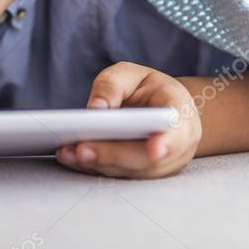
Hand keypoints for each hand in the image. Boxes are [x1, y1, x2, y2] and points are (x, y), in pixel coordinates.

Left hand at [56, 61, 200, 178]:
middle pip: (147, 158)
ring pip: (131, 171)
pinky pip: (119, 174)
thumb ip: (113, 85)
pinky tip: (70, 157)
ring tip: (69, 153)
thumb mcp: (130, 74)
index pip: (179, 130)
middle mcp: (177, 144)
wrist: (159, 107)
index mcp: (180, 111)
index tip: (154, 150)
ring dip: (98, 164)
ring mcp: (162, 164)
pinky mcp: (142, 174)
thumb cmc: (145, 87)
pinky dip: (93, 167)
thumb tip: (96, 109)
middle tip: (82, 149)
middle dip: (113, 155)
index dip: (168, 142)